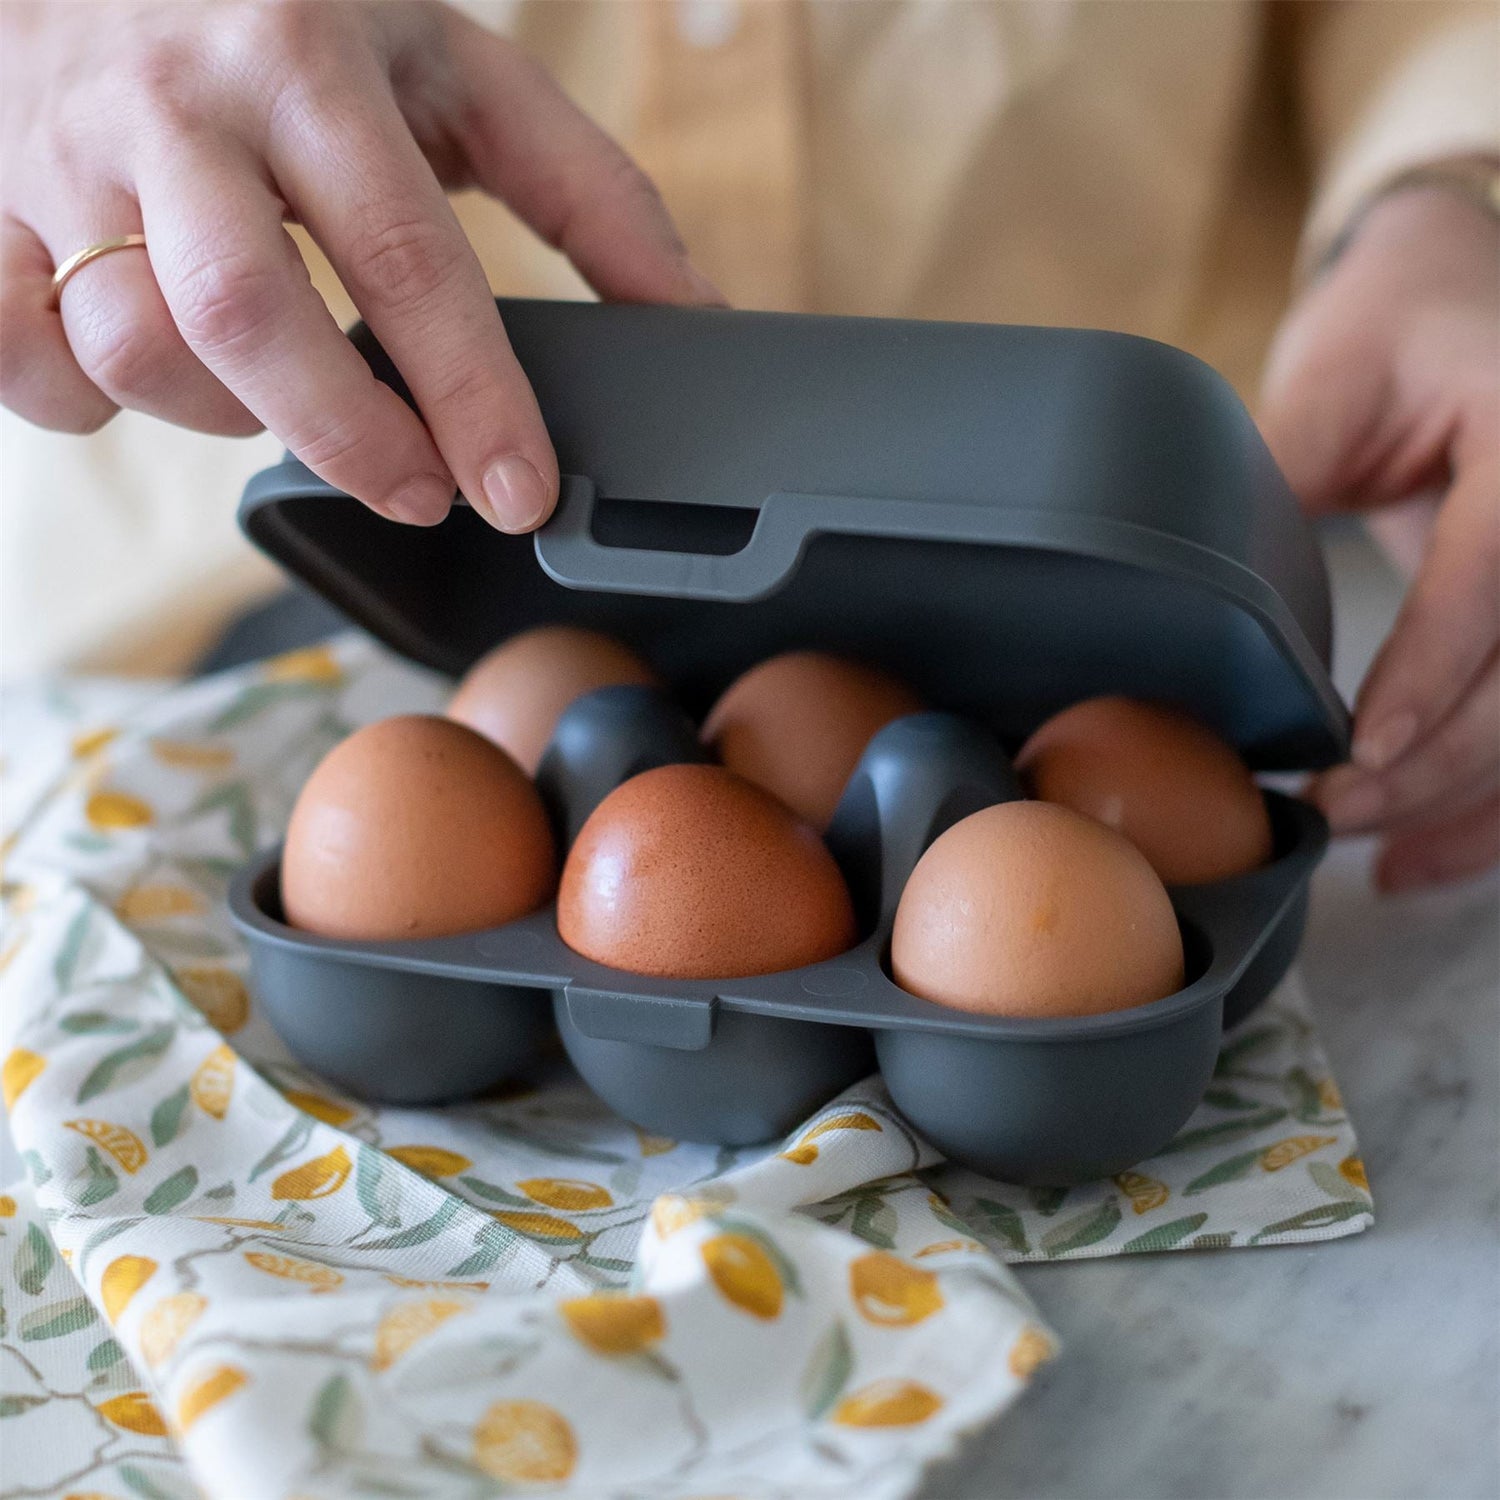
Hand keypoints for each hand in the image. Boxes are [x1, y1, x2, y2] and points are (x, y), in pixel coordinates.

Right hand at [0, 1, 719, 531]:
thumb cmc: (294, 14)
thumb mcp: (456, 69)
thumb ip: (584, 190)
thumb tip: (691, 317)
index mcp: (304, 57)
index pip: (404, 253)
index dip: (469, 393)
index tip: (521, 492)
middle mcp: (170, 102)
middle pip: (243, 313)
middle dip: (345, 434)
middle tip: (422, 493)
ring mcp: (56, 152)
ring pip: (127, 343)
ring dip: (225, 414)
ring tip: (286, 398)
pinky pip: (14, 355)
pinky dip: (82, 401)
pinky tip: (152, 371)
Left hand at [1260, 183, 1498, 891]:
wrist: (1471, 285)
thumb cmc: (1401, 316)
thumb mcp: (1335, 374)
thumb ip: (1287, 482)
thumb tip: (1213, 610)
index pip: (1497, 578)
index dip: (1434, 675)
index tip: (1362, 752)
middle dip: (1438, 766)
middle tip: (1333, 817)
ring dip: (1472, 803)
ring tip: (1380, 860)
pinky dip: (1495, 803)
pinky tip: (1428, 856)